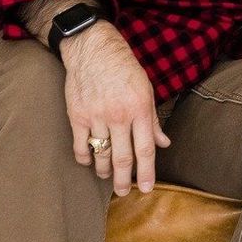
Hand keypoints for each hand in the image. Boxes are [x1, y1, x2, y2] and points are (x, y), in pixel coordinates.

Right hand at [63, 23, 169, 195]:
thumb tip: (164, 143)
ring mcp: (96, 116)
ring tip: (108, 177)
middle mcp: (119, 115)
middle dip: (124, 180)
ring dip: (104, 171)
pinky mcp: (77, 115)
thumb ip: (153, 119)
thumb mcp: (146, 88)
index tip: (146, 189)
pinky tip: (88, 161)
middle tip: (124, 193)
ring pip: (101, 155)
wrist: (93, 48)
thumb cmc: (124, 67)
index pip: (145, 149)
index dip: (146, 173)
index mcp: (140, 108)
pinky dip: (84, 158)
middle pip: (122, 157)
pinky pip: (80, 146)